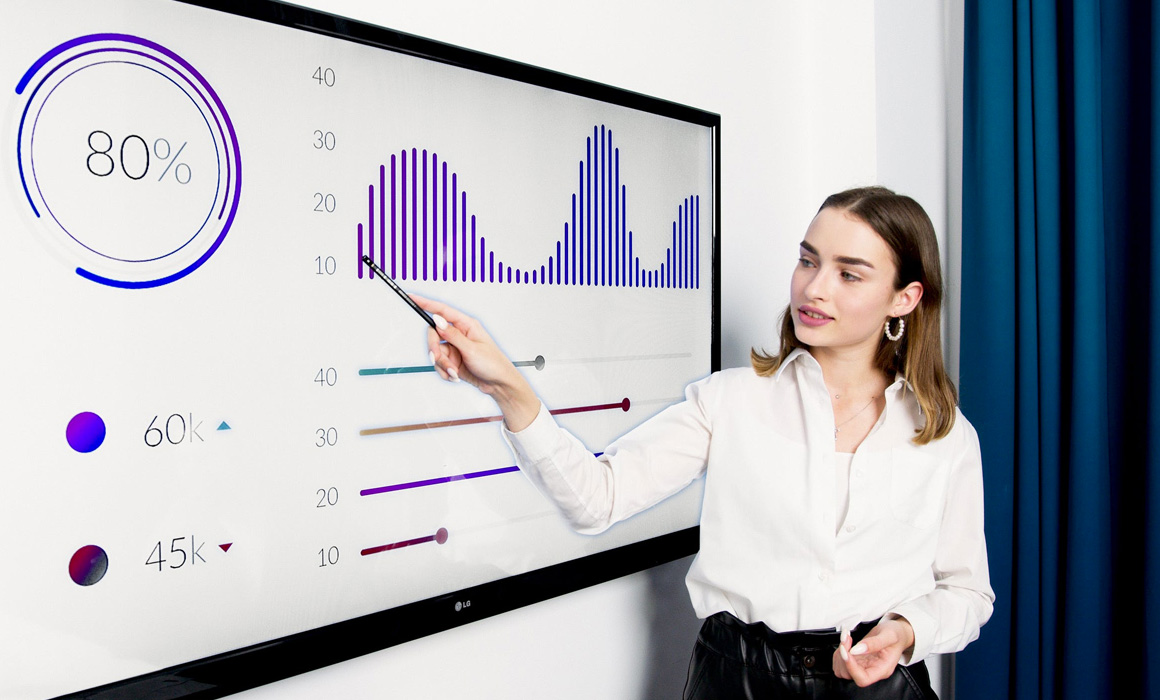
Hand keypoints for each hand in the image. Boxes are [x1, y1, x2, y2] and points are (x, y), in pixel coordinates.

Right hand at [410, 294, 540, 431]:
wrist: (498, 384)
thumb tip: (438, 320)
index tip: (412, 297)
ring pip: (435, 352)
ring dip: (443, 365)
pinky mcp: (452, 360)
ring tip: (455, 372)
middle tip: (439, 360)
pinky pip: (439, 364)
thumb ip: (453, 335)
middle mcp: (459, 334)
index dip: (426, 303)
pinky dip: (444, 371)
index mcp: (467, 325)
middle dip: (435, 350)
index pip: (442, 310)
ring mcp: (455, 348)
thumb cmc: (493, 365)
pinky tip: (455, 376)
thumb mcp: (472, 350)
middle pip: (434, 334)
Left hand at [832, 617, 914, 686]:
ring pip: (842, 669)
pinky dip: (839, 652)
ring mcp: (863, 666)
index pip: (862, 679)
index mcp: (882, 669)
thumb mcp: (889, 635)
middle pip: (848, 674)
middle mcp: (871, 671)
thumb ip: (874, 643)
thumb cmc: (896, 635)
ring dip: (839, 654)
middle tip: (846, 639)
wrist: (897, 632)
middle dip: (843, 656)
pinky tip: (846, 641)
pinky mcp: (857, 660)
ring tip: (846, 639)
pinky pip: (841, 662)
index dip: (851, 667)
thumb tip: (855, 650)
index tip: (847, 651)